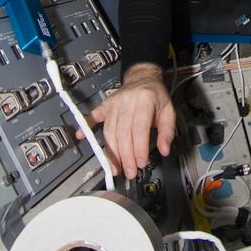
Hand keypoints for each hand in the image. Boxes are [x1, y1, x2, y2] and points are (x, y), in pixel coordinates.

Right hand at [78, 63, 175, 180]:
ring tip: (115, 167)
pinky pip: (93, 115)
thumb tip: (165, 150)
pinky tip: (81, 136)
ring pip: (109, 130)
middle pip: (122, 132)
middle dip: (125, 156)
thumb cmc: (155, 96)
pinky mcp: (105, 105)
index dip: (139, 147)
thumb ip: (167, 131)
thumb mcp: (168, 111)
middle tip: (129, 172)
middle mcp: (127, 101)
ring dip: (111, 152)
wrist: (142, 78)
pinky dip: (86, 126)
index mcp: (145, 100)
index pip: (140, 127)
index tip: (141, 163)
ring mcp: (114, 103)